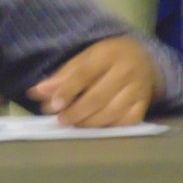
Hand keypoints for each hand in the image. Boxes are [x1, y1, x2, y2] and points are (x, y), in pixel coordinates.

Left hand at [26, 36, 163, 126]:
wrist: (144, 57)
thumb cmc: (107, 57)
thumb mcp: (84, 58)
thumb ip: (62, 76)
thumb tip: (38, 92)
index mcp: (108, 54)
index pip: (85, 74)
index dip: (68, 91)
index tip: (53, 105)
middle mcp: (125, 71)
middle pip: (98, 97)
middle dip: (76, 112)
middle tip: (60, 120)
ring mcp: (138, 90)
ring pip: (112, 112)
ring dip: (89, 122)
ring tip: (73, 124)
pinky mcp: (144, 105)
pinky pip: (127, 122)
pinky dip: (109, 127)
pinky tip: (96, 127)